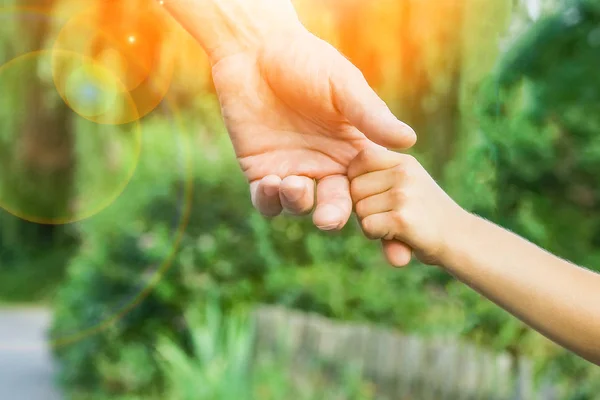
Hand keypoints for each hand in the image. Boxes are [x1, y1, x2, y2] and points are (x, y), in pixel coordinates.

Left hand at [211, 26, 415, 230]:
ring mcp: (292, 170)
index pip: (369, 188)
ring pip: (300, 207)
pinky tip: (270, 182)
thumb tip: (410, 140)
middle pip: (334, 204)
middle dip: (333, 215)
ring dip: (299, 204)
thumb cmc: (306, 61)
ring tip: (294, 184)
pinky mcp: (261, 172)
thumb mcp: (343, 86)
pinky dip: (269, 201)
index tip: (379, 217)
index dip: (377, 207)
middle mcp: (324, 165)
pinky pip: (266, 201)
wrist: (256, 50)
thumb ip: (370, 116)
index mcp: (351, 150)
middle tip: (328, 219)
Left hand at [348, 148, 465, 266]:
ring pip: (359, 209)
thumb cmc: (427, 214)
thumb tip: (343, 178)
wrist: (460, 240)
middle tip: (391, 214)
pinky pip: (368, 226)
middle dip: (364, 206)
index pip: (361, 159)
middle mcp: (404, 172)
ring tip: (398, 224)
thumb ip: (380, 176)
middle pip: (354, 188)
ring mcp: (404, 194)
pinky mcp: (402, 218)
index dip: (358, 179)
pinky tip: (399, 235)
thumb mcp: (408, 183)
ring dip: (371, 223)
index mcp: (404, 161)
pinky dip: (378, 236)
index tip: (374, 193)